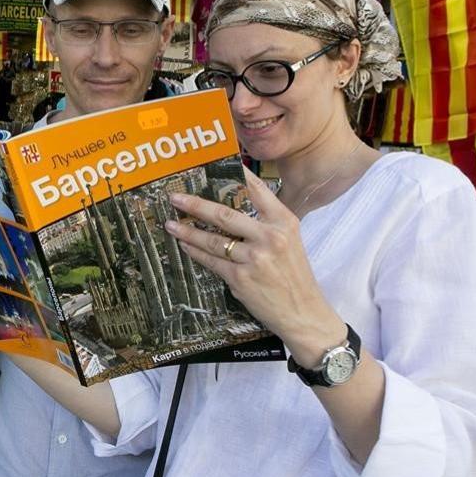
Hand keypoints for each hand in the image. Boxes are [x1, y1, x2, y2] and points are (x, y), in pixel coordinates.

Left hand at [164, 168, 345, 366]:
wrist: (304, 313)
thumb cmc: (294, 276)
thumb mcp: (289, 242)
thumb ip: (266, 223)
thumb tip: (232, 208)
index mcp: (284, 222)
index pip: (257, 190)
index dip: (235, 175)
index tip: (214, 164)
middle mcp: (270, 236)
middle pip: (224, 215)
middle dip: (195, 205)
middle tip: (175, 198)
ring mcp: (255, 258)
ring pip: (213, 240)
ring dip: (188, 231)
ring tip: (171, 224)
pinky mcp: (241, 278)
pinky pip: (211, 261)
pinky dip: (195, 252)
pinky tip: (185, 245)